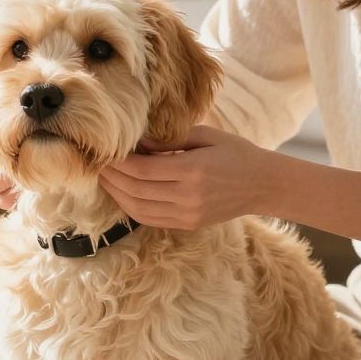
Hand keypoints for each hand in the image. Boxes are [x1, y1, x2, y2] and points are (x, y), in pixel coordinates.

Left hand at [98, 124, 272, 229]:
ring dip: (118, 195)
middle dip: (112, 178)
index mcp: (193, 171)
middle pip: (136, 191)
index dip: (120, 162)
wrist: (262, 184)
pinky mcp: (189, 224)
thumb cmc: (235, 152)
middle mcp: (188, 197)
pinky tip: (123, 193)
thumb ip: (171, 139)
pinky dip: (132, 207)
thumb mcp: (205, 136)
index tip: (107, 151)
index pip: (143, 170)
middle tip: (98, 164)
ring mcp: (188, 214)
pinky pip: (151, 219)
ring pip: (139, 209)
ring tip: (105, 179)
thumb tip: (138, 140)